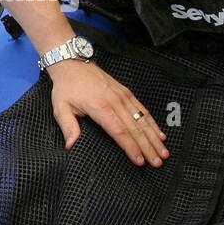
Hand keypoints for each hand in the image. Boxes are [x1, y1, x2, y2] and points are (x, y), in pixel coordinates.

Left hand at [47, 59, 169, 166]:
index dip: (131, 147)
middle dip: (148, 147)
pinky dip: (153, 123)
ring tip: (163, 152)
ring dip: (154, 137)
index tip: (139, 160)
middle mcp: (115, 101)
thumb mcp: (60, 107)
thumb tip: (71, 145)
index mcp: (99, 106)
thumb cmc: (66, 86)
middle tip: (158, 161)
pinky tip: (160, 134)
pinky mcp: (126, 93)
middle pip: (135, 128)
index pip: (119, 131)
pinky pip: (142, 109)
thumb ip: (67, 127)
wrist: (72, 63)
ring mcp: (123, 96)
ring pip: (143, 119)